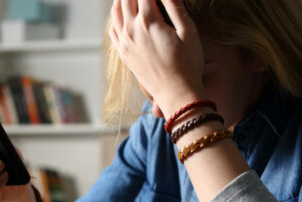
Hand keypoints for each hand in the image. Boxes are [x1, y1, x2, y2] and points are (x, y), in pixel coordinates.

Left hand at [108, 0, 205, 117]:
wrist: (176, 94)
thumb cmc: (188, 64)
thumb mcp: (188, 31)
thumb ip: (175, 5)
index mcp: (148, 22)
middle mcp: (131, 30)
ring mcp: (124, 43)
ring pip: (116, 11)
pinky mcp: (123, 54)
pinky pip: (113, 29)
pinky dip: (116, 16)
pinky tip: (123, 13)